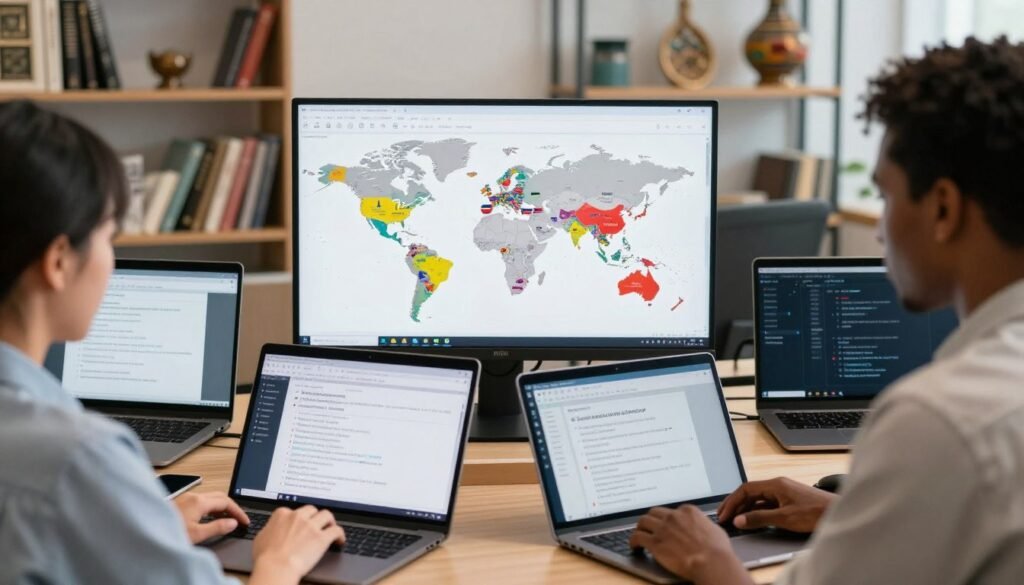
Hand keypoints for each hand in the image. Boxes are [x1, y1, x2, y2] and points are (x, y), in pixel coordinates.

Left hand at [173, 492, 248, 543]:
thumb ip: (217, 527)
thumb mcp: (197, 534)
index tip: (245, 520)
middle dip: (231, 506)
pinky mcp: (179, 503)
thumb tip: (232, 523)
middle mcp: (192, 496)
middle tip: (239, 518)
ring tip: (227, 518)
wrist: (145, 532)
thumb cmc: (168, 533)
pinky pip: (201, 501)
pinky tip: (209, 517)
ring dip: (221, 506)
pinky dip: (210, 507)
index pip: (226, 501)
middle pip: (219, 496)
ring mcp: (184, 498)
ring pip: (209, 498)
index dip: (238, 511)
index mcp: (199, 502)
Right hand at [251, 506, 345, 583]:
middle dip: (315, 516)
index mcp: (282, 514)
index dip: (299, 518)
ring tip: (330, 528)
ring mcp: (311, 526)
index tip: (301, 524)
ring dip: (329, 521)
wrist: (276, 567)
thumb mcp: (261, 538)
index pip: (294, 511)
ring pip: (326, 515)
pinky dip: (340, 534)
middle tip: (317, 524)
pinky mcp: (322, 538)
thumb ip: (270, 529)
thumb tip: (272, 530)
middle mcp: (297, 516)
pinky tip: (340, 540)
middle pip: (312, 510)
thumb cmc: (265, 557)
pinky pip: (336, 530)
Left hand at [629, 506, 751, 584]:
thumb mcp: (714, 529)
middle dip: (651, 520)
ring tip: (639, 535)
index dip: (667, 518)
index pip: (671, 511)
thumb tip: (702, 528)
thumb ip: (703, 524)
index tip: (666, 524)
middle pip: (654, 513)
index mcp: (687, 511)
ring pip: (643, 522)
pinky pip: (637, 537)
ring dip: (640, 528)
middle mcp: (673, 516)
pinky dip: (633, 541)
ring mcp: (663, 528)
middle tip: (649, 527)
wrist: (712, 561)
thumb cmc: (717, 549)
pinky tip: (634, 546)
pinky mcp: (655, 543)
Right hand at [717, 477, 836, 532]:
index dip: (732, 502)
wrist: (838, 513)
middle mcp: (778, 485)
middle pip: (750, 493)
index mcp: (775, 484)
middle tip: (724, 517)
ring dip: (746, 508)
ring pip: (758, 499)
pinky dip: (757, 511)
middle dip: (736, 504)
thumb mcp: (784, 518)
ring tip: (735, 520)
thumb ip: (759, 518)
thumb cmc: (815, 513)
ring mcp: (784, 492)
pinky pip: (767, 503)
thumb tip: (739, 520)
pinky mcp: (789, 500)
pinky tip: (753, 520)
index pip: (745, 489)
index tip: (724, 514)